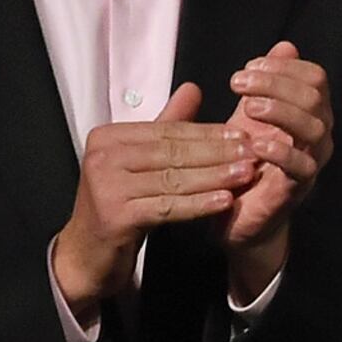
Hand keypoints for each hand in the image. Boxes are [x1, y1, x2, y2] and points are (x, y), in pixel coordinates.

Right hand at [49, 83, 250, 318]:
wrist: (89, 252)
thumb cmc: (120, 202)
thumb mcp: (141, 160)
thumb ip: (167, 125)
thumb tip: (193, 88)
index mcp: (108, 137)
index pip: (168, 131)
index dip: (207, 133)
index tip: (243, 134)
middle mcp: (102, 157)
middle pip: (172, 152)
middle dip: (216, 152)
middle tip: (252, 151)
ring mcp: (106, 186)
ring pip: (173, 179)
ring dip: (215, 176)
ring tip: (247, 173)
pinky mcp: (115, 216)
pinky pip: (168, 207)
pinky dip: (199, 204)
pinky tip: (226, 201)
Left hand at [220, 42, 332, 301]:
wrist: (236, 217)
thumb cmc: (243, 162)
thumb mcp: (250, 118)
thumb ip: (267, 85)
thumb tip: (285, 46)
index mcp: (308, 113)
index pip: (314, 77)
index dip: (283, 68)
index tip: (247, 68)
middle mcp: (318, 134)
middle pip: (315, 95)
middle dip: (276, 82)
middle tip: (238, 82)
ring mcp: (312, 161)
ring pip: (314, 125)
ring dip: (280, 110)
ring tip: (247, 108)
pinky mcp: (297, 188)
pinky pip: (302, 165)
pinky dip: (280, 151)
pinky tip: (255, 143)